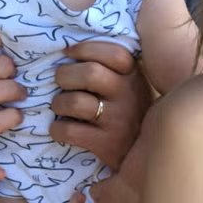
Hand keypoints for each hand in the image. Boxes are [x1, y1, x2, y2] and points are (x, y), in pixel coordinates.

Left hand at [50, 41, 149, 169]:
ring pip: (75, 102)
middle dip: (65, 75)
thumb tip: (71, 47)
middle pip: (90, 73)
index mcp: (134, 76)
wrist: (145, 155)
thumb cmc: (129, 113)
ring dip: (58, 103)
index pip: (112, 53)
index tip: (67, 53)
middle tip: (60, 82)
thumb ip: (111, 67)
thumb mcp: (130, 86)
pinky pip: (69, 130)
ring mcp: (119, 121)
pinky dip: (57, 129)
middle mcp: (129, 96)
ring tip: (59, 106)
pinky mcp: (107, 144)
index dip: (85, 49)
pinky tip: (60, 129)